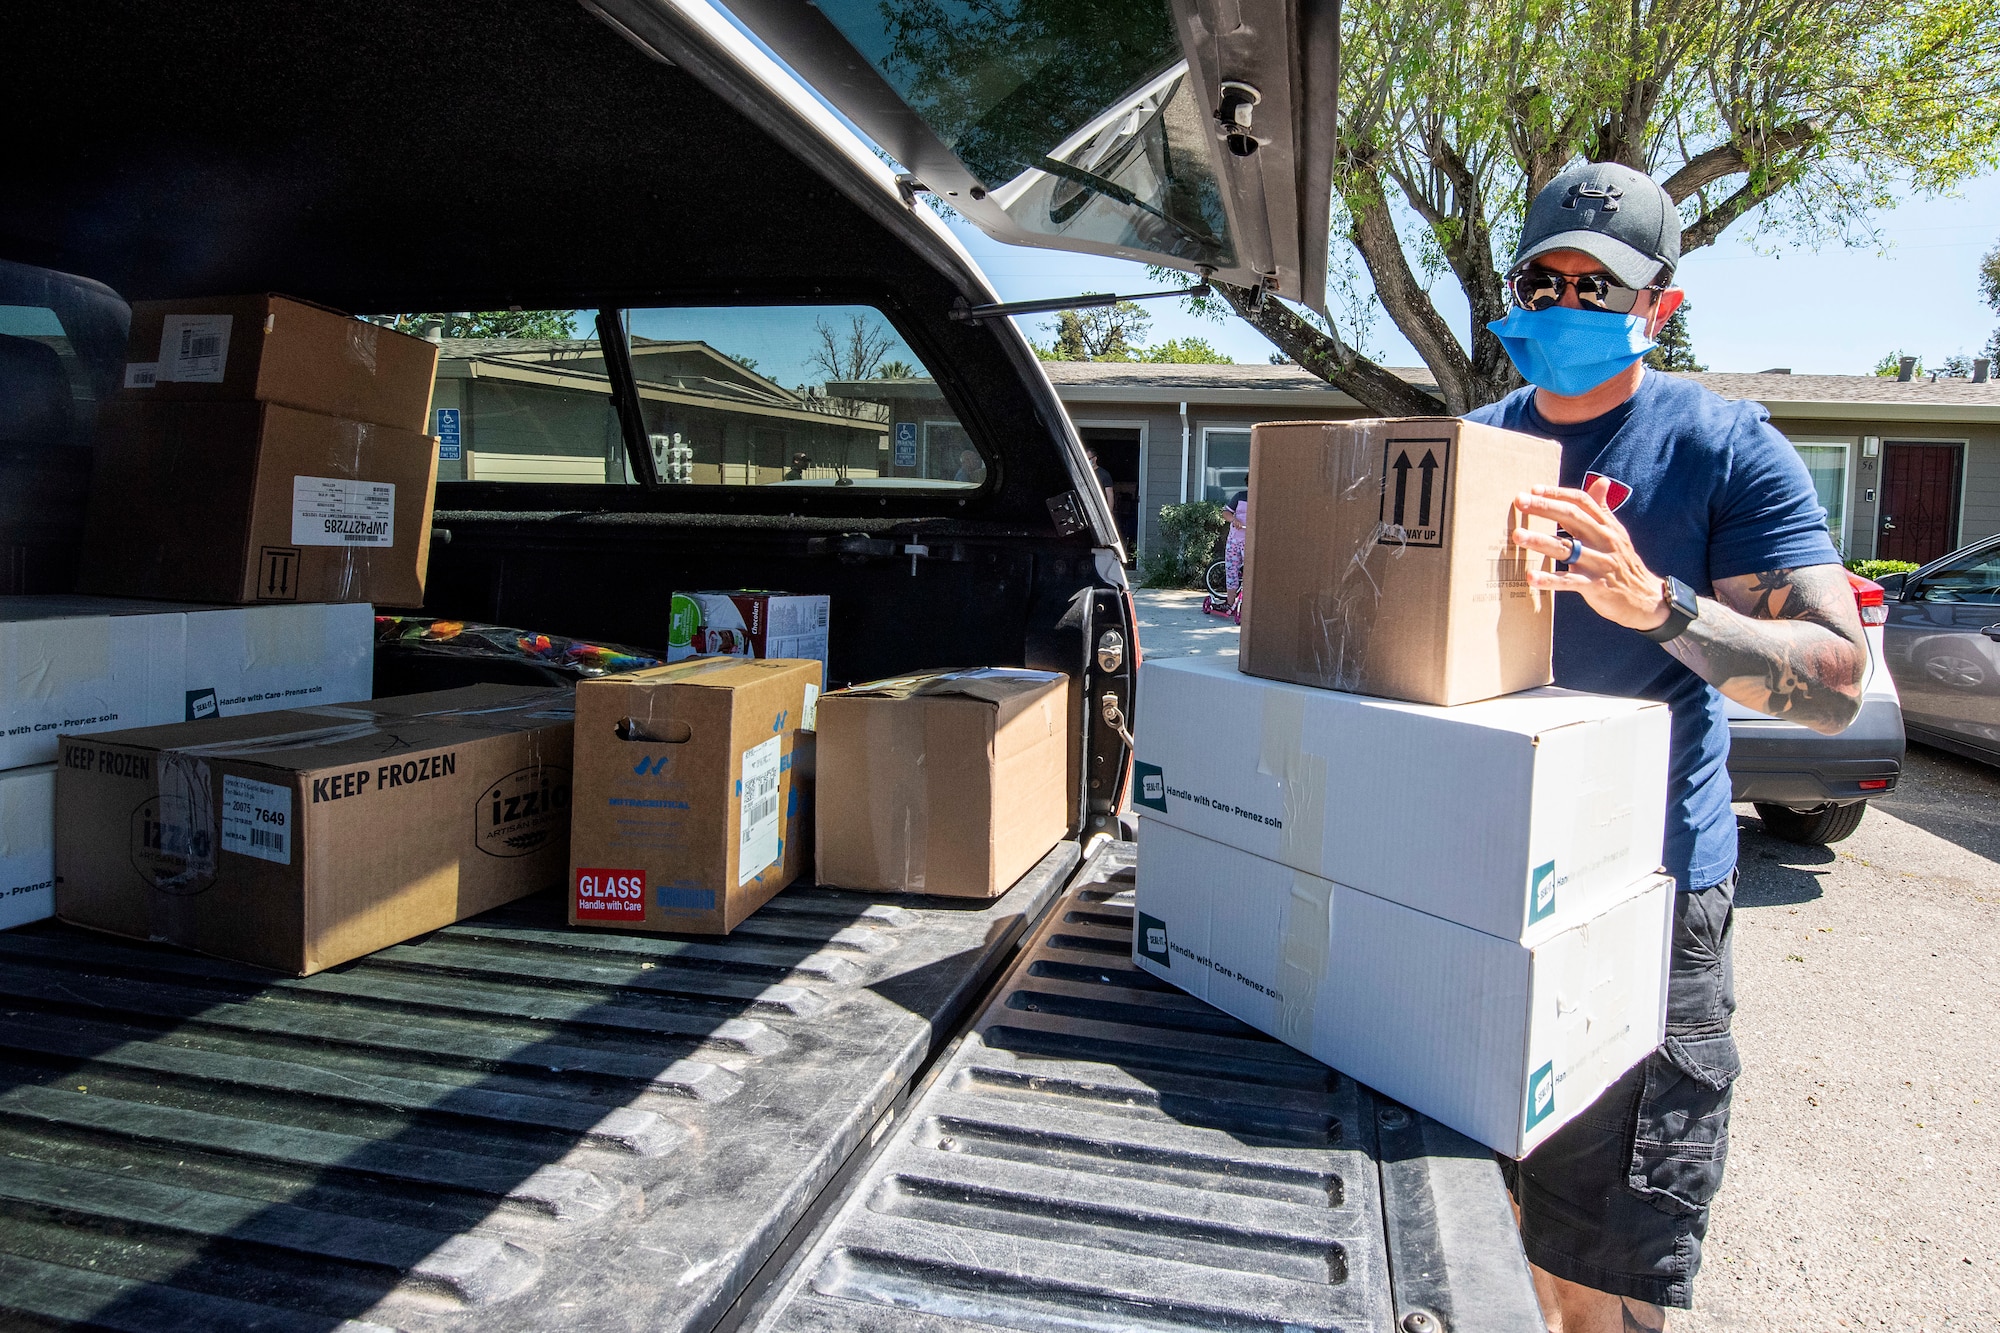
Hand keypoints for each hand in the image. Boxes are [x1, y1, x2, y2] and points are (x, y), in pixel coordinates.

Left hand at [1511, 477, 1669, 631]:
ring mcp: (1599, 562)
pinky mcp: (1595, 585)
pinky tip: (1531, 576)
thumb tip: (1601, 481)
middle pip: (1572, 517)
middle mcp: (1603, 539)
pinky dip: (1549, 579)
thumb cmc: (1623, 562)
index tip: (1534, 489)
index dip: (1558, 493)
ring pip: (1567, 548)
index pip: (1582, 501)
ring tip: (1518, 535)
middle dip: (1544, 508)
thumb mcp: (1616, 533)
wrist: (1645, 597)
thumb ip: (1603, 508)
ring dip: (1540, 541)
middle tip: (1520, 501)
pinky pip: (1569, 581)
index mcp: (1606, 525)